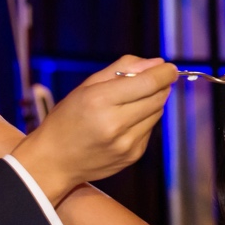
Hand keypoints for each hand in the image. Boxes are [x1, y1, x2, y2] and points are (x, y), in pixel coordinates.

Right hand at [11, 57, 176, 202]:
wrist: (54, 161)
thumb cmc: (67, 118)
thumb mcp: (86, 86)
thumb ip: (122, 69)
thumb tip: (157, 63)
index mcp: (99, 101)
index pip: (148, 82)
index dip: (165, 73)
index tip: (170, 68)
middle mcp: (114, 124)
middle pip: (158, 97)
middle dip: (159, 86)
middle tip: (149, 81)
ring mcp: (125, 143)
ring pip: (157, 113)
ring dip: (150, 103)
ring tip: (128, 104)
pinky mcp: (132, 155)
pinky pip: (149, 129)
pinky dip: (143, 121)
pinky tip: (123, 123)